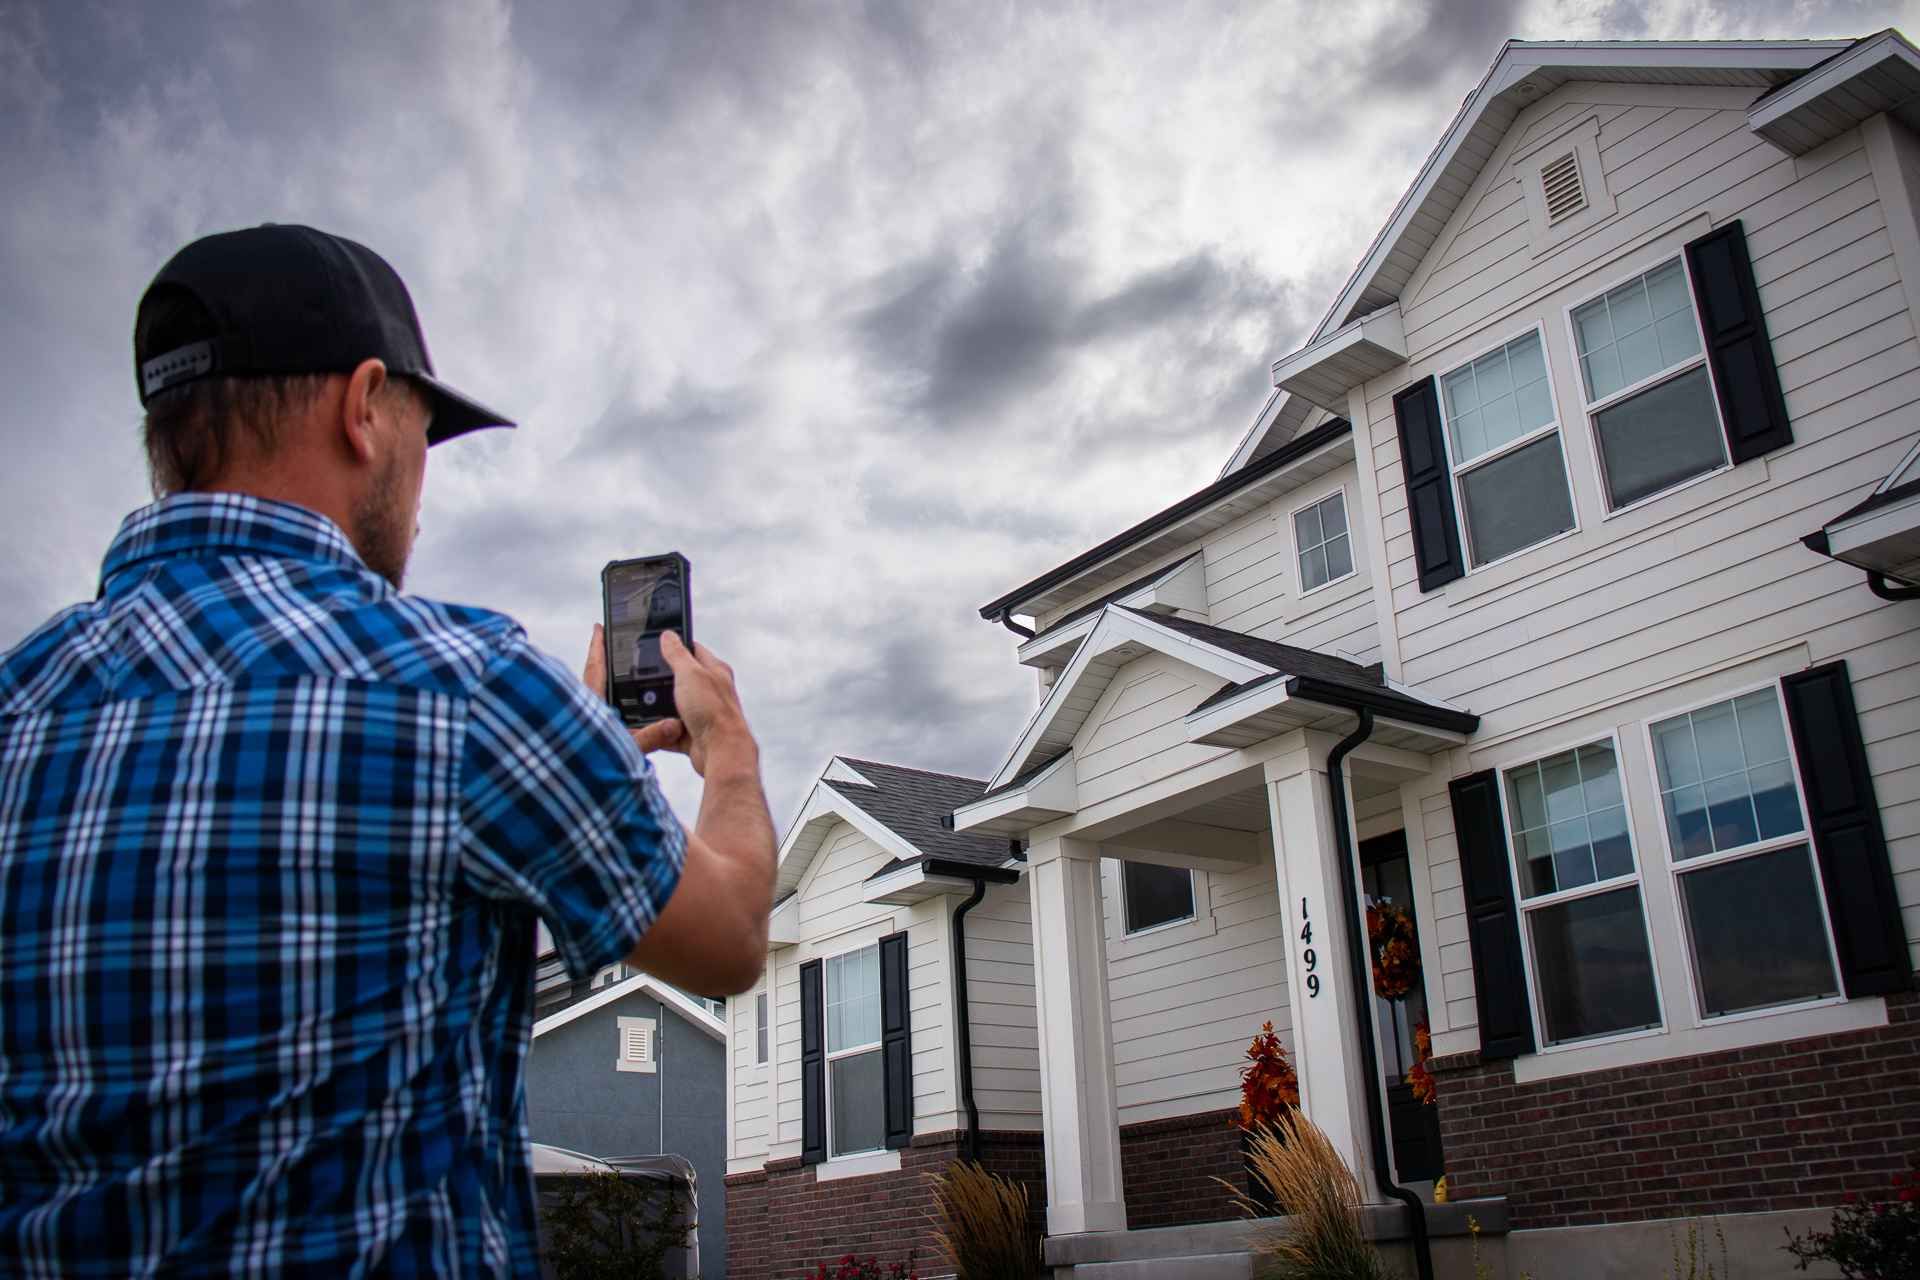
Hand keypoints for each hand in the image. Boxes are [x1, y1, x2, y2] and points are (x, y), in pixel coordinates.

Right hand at [581, 624, 754, 774]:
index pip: (693, 650)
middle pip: (680, 680)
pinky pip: (670, 730)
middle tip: (641, 679)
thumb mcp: (690, 674)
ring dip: (659, 708)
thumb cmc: (713, 711)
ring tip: (642, 705)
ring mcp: (702, 714)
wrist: (721, 752)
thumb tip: (668, 635)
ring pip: (673, 707)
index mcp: (715, 671)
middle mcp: (711, 691)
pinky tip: (649, 729)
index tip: (655, 644)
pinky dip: (660, 731)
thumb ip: (677, 654)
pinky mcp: (694, 735)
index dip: (674, 646)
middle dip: (661, 681)